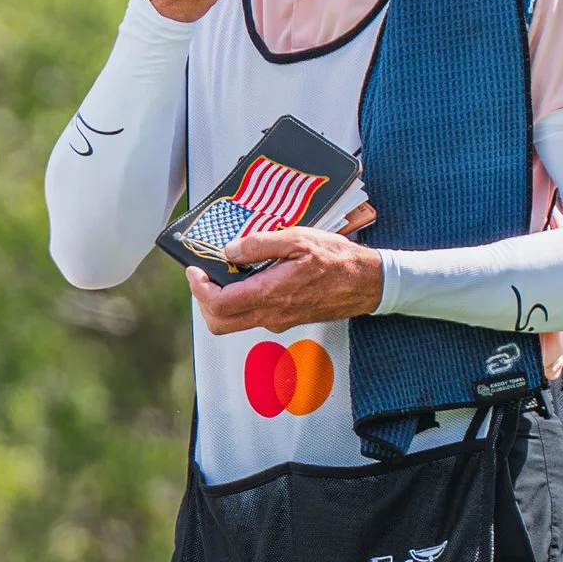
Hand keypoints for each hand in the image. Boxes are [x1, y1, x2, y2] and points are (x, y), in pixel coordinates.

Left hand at [187, 219, 383, 333]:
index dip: (199, 288)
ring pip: (235, 321)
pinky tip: (249, 277)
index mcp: (271, 294)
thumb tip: (230, 251)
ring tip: (225, 271)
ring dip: (221, 300)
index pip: (219, 305)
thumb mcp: (299, 239)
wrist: (368, 283)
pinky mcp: (286, 320)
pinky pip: (253, 315)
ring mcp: (278, 321)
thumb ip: (260, 244)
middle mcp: (271, 315)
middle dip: (203, 300)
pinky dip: (241, 300)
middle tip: (203, 275)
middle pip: (219, 323)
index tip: (194, 269)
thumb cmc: (338, 260)